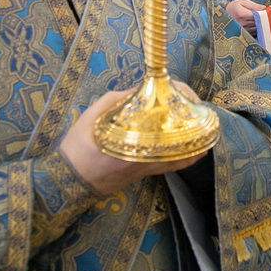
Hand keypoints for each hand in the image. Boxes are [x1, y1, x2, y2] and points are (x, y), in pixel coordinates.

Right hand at [59, 87, 208, 195]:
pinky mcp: (145, 174)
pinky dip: (186, 156)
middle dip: (194, 123)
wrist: (68, 180)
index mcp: (134, 141)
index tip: (182, 91)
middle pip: (182, 141)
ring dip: (194, 142)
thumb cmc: (79, 147)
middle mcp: (147, 158)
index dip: (179, 101)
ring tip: (202, 126)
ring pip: (182, 158)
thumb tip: (140, 90)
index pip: (166, 120)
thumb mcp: (93, 116)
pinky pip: (172, 166)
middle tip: (198, 108)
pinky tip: (193, 148)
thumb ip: (118, 101)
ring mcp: (148, 168)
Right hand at [225, 0, 265, 34]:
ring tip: (259, 19)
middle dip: (262, 19)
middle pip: (257, 22)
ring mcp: (242, 29)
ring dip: (259, 24)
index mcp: (242, 14)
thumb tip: (264, 8)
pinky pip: (254, 32)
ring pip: (256, 28)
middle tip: (264, 16)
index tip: (266, 12)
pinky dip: (256, 29)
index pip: (257, 16)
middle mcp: (242, 22)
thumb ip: (254, 5)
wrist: (225, 13)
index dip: (263, 14)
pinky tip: (256, 24)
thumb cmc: (235, 6)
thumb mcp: (243, 2)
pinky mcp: (243, 32)